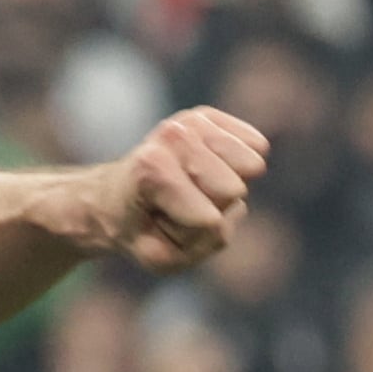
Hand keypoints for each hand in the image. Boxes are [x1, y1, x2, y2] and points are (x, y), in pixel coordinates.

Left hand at [91, 109, 264, 275]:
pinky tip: (209, 169)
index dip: (194, 233)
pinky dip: (240, 168)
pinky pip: (256, 148)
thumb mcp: (160, 256)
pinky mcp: (212, 115)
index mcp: (150, 170)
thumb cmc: (140, 229)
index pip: (209, 219)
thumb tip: (227, 209)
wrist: (116, 196)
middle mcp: (172, 136)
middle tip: (176, 206)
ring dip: (226, 189)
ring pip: (249, 168)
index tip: (162, 224)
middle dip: (211, 209)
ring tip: (191, 188)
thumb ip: (200, 243)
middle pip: (232, 191)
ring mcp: (193, 121)